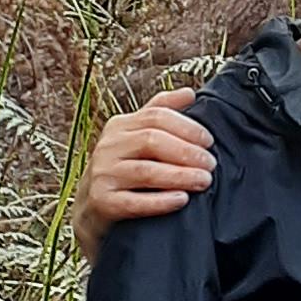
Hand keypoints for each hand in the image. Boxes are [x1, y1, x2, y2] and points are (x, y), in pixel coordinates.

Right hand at [72, 90, 215, 250]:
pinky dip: (161, 202)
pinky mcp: (102, 203)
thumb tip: (189, 92)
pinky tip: (182, 200)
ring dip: (180, 175)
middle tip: (210, 164)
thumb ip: (159, 112)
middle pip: (151, 140)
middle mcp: (108, 147)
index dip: (187, 127)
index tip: (209, 141)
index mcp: (119, 126)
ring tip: (204, 181)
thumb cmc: (121, 168)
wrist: (90, 207)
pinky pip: (135, 202)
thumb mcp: (135, 136)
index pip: (156, 116)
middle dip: (186, 152)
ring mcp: (103, 175)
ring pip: (145, 171)